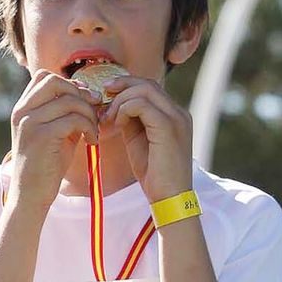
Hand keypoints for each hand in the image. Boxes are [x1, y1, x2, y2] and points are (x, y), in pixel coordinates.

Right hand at [9, 70, 99, 211]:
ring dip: (89, 114)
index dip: (68, 83)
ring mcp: (30, 122)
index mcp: (22, 109)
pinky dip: (89, 127)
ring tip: (93, 131)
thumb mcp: (53, 134)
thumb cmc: (45, 166)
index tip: (83, 99)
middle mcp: (22, 112)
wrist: (31, 195)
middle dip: (80, 93)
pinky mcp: (43, 135)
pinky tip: (91, 141)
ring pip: (70, 101)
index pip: (43, 77)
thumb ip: (64, 114)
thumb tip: (88, 94)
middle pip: (55, 82)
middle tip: (94, 110)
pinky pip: (75, 119)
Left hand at [97, 74, 193, 201]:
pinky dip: (124, 110)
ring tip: (108, 118)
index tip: (107, 95)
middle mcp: (179, 112)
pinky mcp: (168, 127)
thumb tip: (115, 106)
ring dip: (120, 101)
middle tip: (102, 100)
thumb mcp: (138, 141)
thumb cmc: (154, 174)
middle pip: (147, 84)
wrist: (168, 198)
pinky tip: (117, 125)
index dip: (126, 87)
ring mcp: (176, 118)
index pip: (150, 88)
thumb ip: (131, 121)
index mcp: (174, 115)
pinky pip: (141, 105)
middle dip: (121, 87)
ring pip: (144, 90)